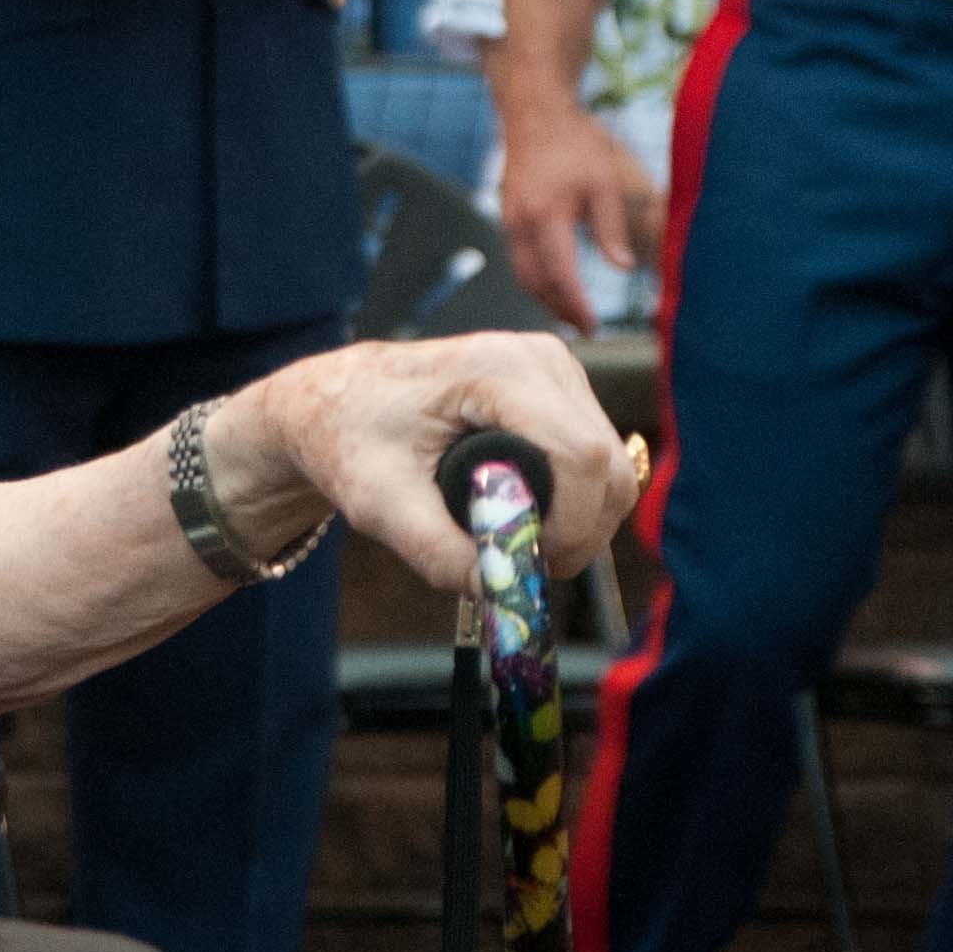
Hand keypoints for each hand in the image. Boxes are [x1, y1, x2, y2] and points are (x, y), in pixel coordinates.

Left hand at [217, 330, 640, 585]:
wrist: (340, 402)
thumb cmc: (351, 438)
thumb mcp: (379, 502)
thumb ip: (439, 552)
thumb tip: (502, 592)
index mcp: (499, 368)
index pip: (580, 456)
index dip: (568, 525)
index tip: (522, 562)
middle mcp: (542, 359)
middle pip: (608, 467)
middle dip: (577, 533)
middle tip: (520, 566)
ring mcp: (558, 372)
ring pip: (613, 470)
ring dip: (578, 523)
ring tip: (512, 541)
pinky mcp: (563, 394)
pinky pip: (599, 464)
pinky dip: (575, 504)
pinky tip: (524, 514)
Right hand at [494, 95, 650, 336]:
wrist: (535, 112)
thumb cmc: (575, 143)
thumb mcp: (603, 183)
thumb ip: (611, 229)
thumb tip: (624, 269)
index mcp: (545, 216)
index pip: (559, 276)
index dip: (575, 306)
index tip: (593, 326)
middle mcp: (519, 223)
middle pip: (533, 283)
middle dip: (558, 310)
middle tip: (586, 329)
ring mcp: (508, 219)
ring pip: (521, 274)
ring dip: (544, 298)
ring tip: (571, 314)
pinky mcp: (508, 215)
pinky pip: (517, 258)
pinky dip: (535, 278)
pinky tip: (556, 284)